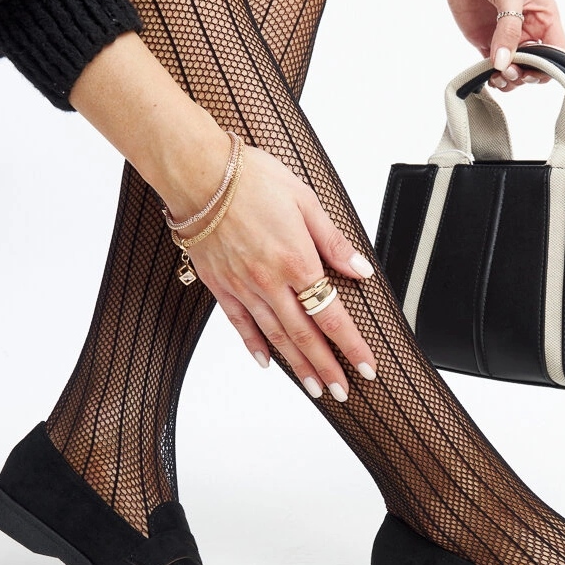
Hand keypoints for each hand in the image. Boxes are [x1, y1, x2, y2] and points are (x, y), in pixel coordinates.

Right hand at [70, 32, 376, 400]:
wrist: (198, 173)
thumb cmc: (251, 180)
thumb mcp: (306, 202)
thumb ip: (334, 243)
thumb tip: (360, 271)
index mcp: (297, 261)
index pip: (331, 316)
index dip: (351, 346)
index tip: (366, 368)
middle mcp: (270, 282)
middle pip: (304, 336)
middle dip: (327, 367)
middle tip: (342, 392)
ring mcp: (243, 287)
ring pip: (275, 337)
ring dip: (297, 365)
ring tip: (314, 388)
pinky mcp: (220, 285)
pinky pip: (240, 324)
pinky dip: (255, 346)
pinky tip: (267, 363)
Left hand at [409, 0, 564, 89]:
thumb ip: (508, 30)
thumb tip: (504, 63)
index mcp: (544, 15)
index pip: (557, 51)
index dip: (550, 67)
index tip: (534, 71)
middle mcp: (529, 29)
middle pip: (535, 67)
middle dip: (525, 75)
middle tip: (509, 71)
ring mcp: (506, 37)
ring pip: (515, 71)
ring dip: (509, 79)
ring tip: (498, 75)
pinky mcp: (486, 42)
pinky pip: (493, 67)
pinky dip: (492, 75)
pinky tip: (488, 74)